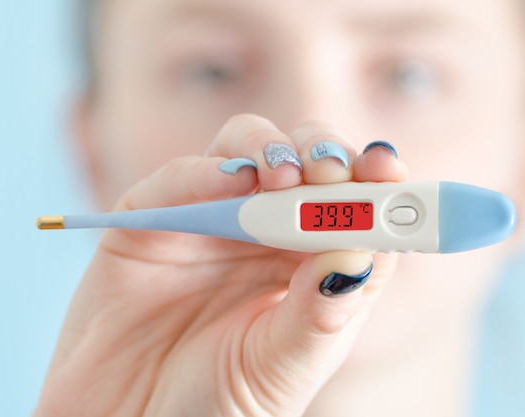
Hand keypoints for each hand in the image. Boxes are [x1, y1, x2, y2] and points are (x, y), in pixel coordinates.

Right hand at [34, 114, 407, 416]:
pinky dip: (204, 172)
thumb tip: (362, 253)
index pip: (354, 210)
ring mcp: (207, 221)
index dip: (375, 183)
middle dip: (324, 155)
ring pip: (245, 147)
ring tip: (284, 175)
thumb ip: (318, 316)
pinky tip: (230, 182)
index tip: (387, 170)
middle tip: (331, 171)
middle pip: (303, 164)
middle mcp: (261, 236)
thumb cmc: (212, 407)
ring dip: (270, 148)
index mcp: (307, 269)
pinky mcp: (151, 219)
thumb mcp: (278, 370)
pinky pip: (179, 179)